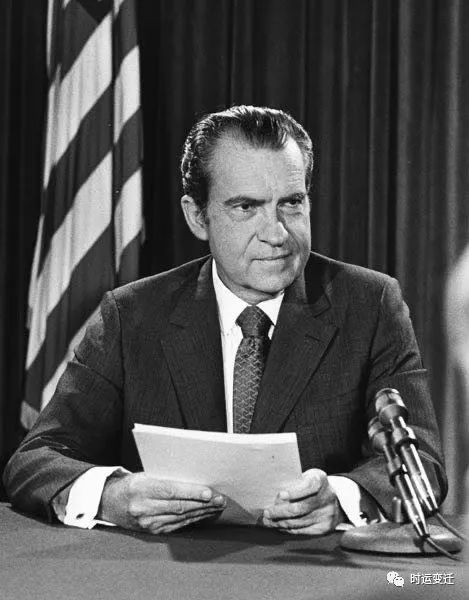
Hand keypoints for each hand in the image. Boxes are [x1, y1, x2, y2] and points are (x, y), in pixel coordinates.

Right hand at [98, 472, 225, 533]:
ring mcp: (147, 523)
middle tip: (220, 499)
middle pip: (179, 506)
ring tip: (217, 506)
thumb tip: (194, 475)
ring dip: (202, 512)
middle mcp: (143, 508)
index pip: (170, 491)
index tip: (208, 491)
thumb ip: (165, 475)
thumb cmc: (131, 484)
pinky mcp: (152, 531)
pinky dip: (192, 519)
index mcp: (140, 488)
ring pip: (180, 517)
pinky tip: (203, 514)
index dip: (191, 492)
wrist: (109, 503)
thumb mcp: (144, 474)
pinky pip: (177, 525)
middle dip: (202, 503)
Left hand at [262, 468, 344, 534]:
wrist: (334, 500)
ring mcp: (327, 514)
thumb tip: (269, 490)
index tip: (280, 495)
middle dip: (280, 512)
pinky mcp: (324, 528)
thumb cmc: (311, 486)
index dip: (294, 492)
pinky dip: (287, 529)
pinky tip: (279, 525)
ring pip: (298, 522)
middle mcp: (327, 497)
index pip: (308, 486)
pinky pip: (302, 530)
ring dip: (280, 522)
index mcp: (320, 479)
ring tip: (268, 521)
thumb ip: (293, 482)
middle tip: (267, 512)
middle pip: (300, 508)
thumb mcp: (306, 476)